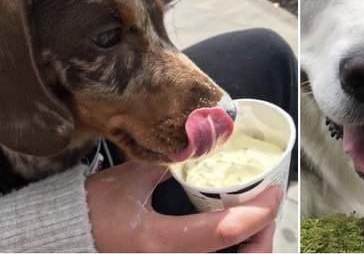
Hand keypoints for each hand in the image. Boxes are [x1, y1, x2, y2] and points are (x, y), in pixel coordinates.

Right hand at [86, 162, 281, 253]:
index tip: (275, 191)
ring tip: (257, 223)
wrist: (64, 240)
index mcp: (157, 241)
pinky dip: (229, 250)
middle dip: (261, 240)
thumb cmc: (92, 210)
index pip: (222, 232)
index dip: (258, 213)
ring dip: (249, 249)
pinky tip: (234, 235)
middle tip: (269, 210)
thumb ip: (172, 163)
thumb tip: (206, 144)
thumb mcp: (133, 179)